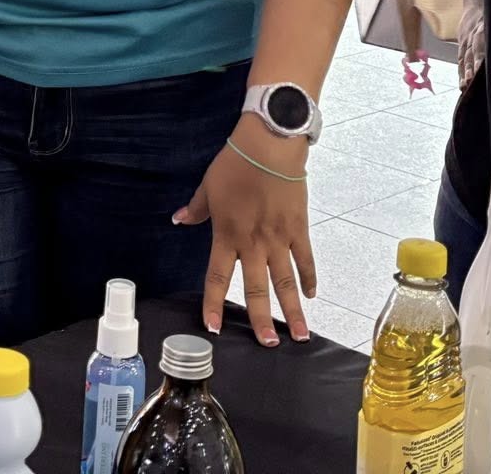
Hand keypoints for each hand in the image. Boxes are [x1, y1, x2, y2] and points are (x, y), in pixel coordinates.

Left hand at [176, 115, 315, 347]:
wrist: (269, 144)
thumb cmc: (236, 163)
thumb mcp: (208, 186)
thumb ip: (196, 208)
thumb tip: (178, 219)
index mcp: (227, 234)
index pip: (217, 277)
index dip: (214, 303)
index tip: (213, 327)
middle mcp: (253, 243)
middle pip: (257, 289)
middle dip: (262, 320)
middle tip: (268, 345)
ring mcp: (279, 238)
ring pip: (286, 281)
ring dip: (292, 310)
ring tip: (299, 336)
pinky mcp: (299, 227)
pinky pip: (305, 258)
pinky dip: (309, 277)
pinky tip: (312, 295)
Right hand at [457, 3, 484, 91]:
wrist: (475, 3)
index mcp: (484, 27)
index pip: (481, 41)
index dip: (480, 55)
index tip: (481, 68)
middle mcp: (473, 34)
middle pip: (471, 52)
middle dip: (471, 67)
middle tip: (470, 81)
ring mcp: (465, 40)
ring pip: (464, 57)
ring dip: (464, 72)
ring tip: (464, 86)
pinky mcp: (461, 45)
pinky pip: (460, 60)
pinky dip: (461, 73)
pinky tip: (462, 85)